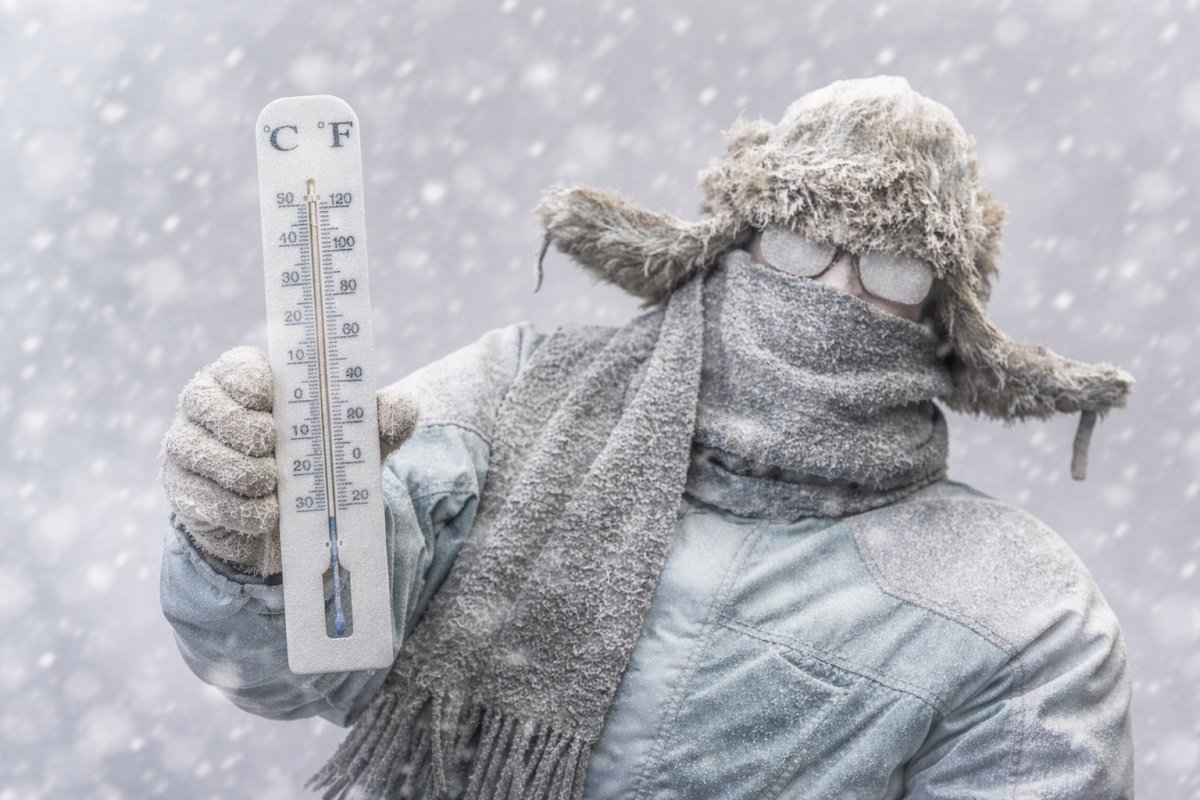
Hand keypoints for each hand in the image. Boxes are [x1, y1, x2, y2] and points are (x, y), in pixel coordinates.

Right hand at [160, 346, 418, 575]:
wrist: (290, 524)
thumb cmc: (320, 462)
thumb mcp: (353, 443)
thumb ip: (377, 422)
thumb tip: (403, 407)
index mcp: (247, 378)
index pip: (235, 364)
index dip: (250, 380)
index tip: (272, 400)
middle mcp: (206, 404)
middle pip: (203, 400)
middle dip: (242, 429)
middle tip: (273, 451)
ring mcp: (186, 445)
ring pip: (196, 449)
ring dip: (242, 472)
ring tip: (275, 486)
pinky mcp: (182, 489)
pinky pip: (201, 496)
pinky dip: (238, 508)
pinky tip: (265, 515)